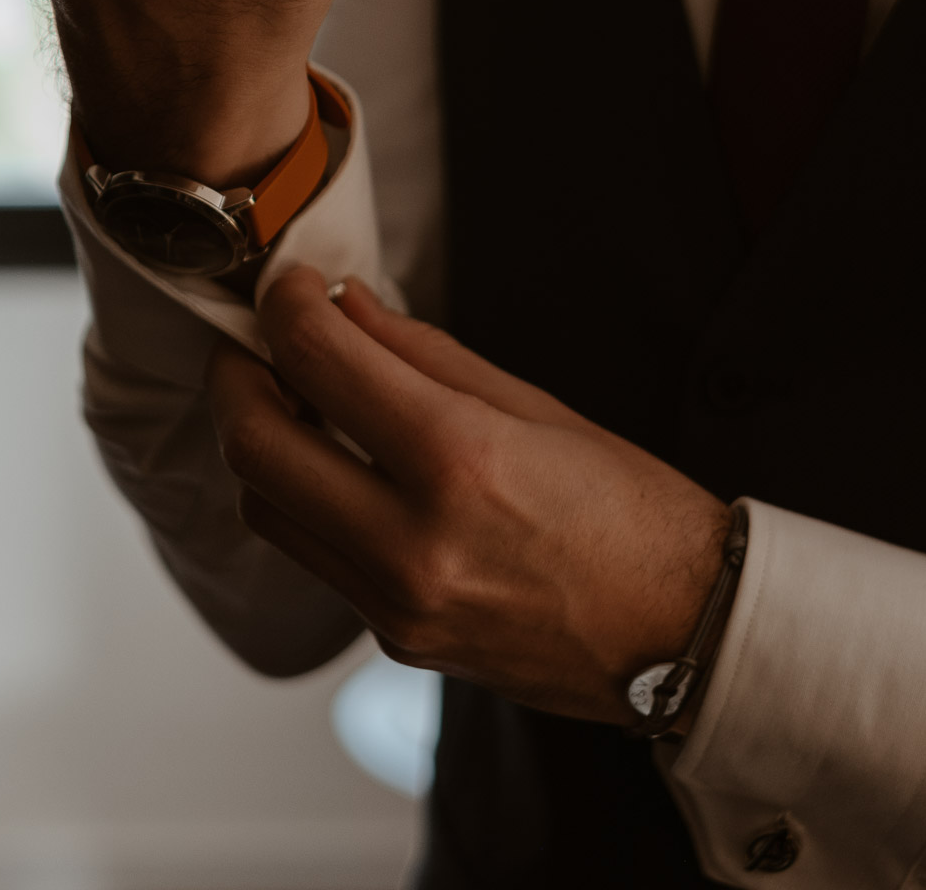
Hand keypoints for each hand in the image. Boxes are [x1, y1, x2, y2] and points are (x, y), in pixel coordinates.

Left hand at [207, 268, 733, 724]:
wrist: (688, 635)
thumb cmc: (636, 514)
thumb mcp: (539, 408)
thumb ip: (425, 356)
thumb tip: (347, 308)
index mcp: (459, 460)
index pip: (320, 362)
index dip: (287, 306)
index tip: (290, 286)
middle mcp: (413, 541)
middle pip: (255, 446)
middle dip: (237, 377)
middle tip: (256, 341)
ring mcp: (397, 602)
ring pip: (268, 509)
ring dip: (263, 447)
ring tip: (295, 404)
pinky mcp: (395, 639)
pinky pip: (317, 559)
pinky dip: (310, 504)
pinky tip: (345, 471)